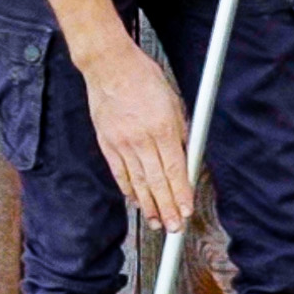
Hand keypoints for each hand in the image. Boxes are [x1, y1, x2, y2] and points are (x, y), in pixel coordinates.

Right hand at [77, 35, 195, 232]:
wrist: (109, 66)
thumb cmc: (144, 78)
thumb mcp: (173, 102)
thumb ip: (180, 133)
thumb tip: (186, 159)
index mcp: (162, 128)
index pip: (174, 170)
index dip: (181, 194)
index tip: (187, 211)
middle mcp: (141, 139)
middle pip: (157, 182)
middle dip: (168, 208)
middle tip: (175, 227)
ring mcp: (121, 143)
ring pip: (138, 182)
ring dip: (149, 206)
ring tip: (158, 223)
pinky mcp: (106, 143)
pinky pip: (120, 173)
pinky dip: (129, 190)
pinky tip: (137, 202)